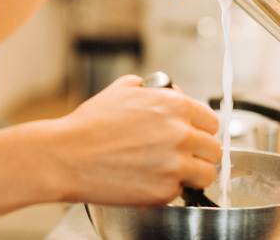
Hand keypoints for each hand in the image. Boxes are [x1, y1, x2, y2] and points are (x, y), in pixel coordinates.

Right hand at [51, 74, 220, 206]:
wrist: (66, 155)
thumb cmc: (89, 125)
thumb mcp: (122, 90)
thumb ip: (151, 88)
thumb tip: (163, 90)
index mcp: (175, 105)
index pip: (211, 121)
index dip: (200, 129)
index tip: (193, 136)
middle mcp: (180, 134)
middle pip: (213, 149)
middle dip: (199, 153)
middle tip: (181, 156)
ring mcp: (174, 164)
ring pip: (206, 174)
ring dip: (192, 174)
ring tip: (169, 172)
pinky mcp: (164, 191)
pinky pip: (180, 192)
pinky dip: (168, 190)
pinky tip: (148, 181)